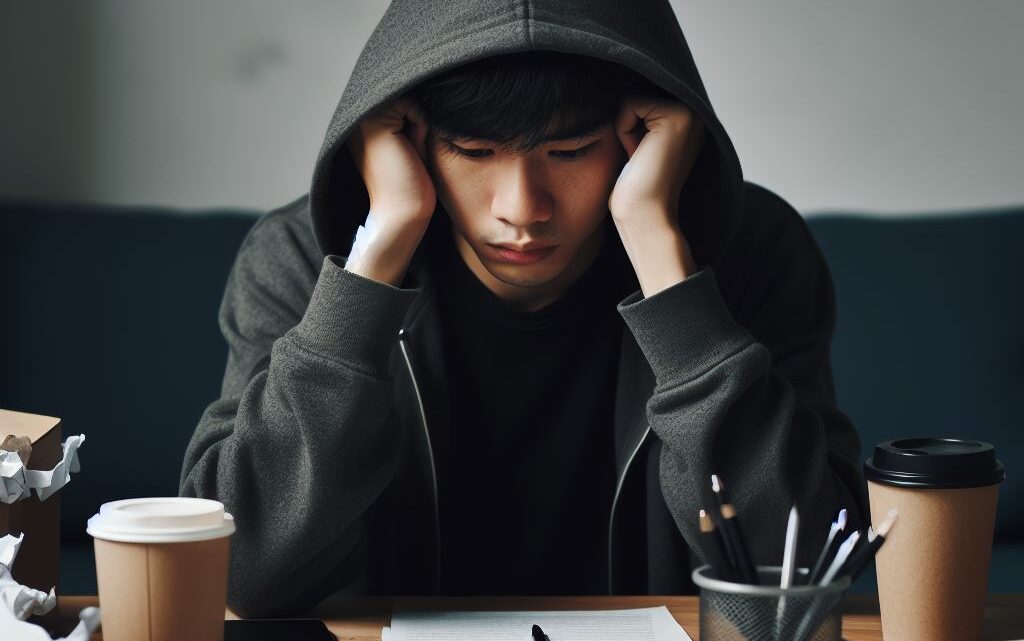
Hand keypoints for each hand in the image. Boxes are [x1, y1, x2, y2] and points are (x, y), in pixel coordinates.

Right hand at [344, 97, 436, 284]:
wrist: (401, 213)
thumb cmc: (411, 185)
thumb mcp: (410, 142)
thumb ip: (410, 117)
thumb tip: (431, 91)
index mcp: (363, 123)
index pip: (403, 102)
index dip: (416, 123)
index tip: (409, 153)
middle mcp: (359, 117)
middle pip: (408, 99)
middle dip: (418, 122)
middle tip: (411, 154)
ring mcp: (365, 117)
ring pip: (411, 101)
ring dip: (420, 126)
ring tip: (411, 153)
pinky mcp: (377, 120)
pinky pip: (414, 106)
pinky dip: (421, 126)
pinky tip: (412, 151)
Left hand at [608, 96, 704, 225]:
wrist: (645, 216)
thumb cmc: (636, 189)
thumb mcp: (640, 144)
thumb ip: (640, 119)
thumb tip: (618, 95)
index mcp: (687, 119)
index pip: (638, 101)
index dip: (629, 130)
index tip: (644, 158)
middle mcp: (694, 112)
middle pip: (635, 98)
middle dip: (627, 128)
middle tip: (642, 159)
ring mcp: (689, 112)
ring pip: (631, 101)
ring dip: (626, 131)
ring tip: (642, 158)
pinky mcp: (676, 116)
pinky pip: (629, 104)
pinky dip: (624, 132)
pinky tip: (640, 155)